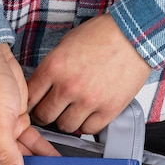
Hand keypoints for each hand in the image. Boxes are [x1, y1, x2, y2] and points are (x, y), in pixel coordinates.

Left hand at [27, 13, 151, 133]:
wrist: (135, 35)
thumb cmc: (102, 35)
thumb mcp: (66, 44)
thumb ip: (51, 67)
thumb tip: (40, 87)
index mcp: (54, 67)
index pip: (30, 98)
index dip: (29, 104)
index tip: (34, 105)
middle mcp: (69, 86)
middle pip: (44, 117)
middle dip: (46, 114)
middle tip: (52, 110)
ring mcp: (89, 100)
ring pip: (65, 126)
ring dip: (67, 120)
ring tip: (72, 111)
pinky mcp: (109, 109)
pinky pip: (89, 129)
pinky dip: (87, 124)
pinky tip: (88, 114)